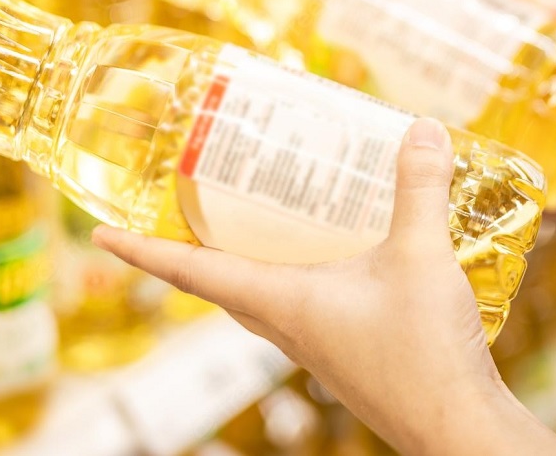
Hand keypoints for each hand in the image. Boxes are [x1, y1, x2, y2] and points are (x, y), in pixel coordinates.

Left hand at [93, 119, 555, 454]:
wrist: (454, 425)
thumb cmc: (422, 352)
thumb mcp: (419, 256)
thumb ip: (418, 191)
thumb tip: (420, 130)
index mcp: (277, 301)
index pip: (188, 271)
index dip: (141, 250)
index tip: (101, 235)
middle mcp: (282, 322)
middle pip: (217, 278)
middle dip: (192, 243)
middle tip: (186, 202)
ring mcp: (309, 339)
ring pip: (257, 292)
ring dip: (244, 255)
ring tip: (252, 214)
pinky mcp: (340, 348)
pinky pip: (297, 301)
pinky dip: (293, 270)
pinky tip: (330, 251)